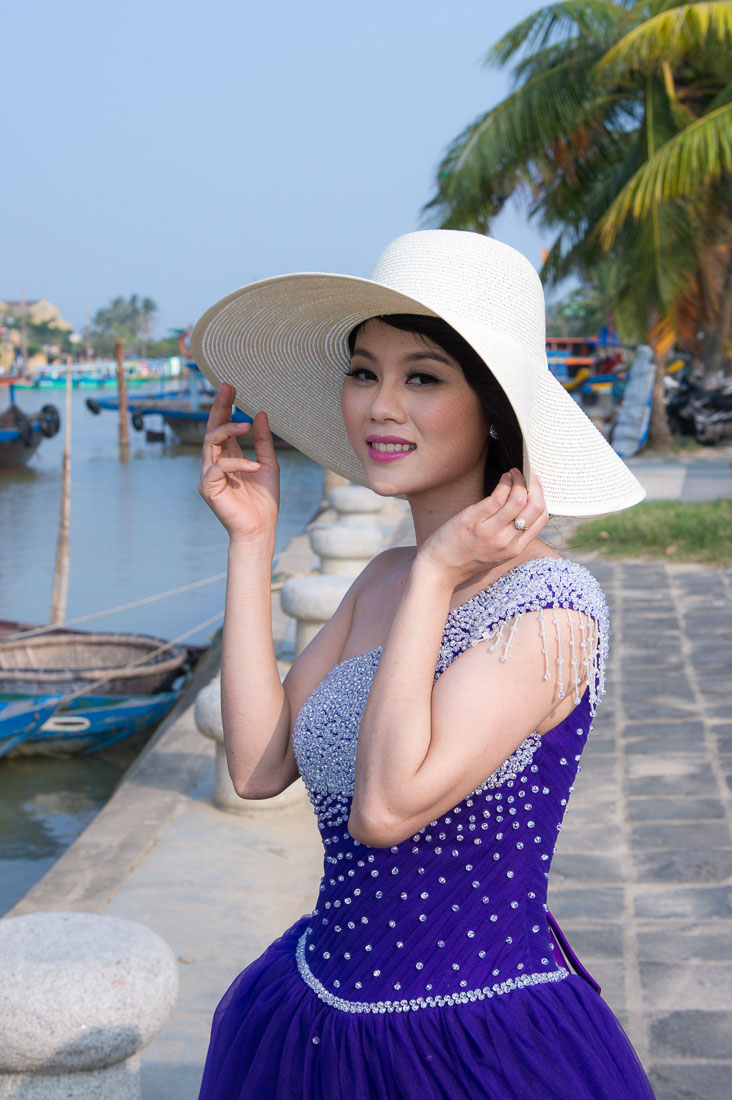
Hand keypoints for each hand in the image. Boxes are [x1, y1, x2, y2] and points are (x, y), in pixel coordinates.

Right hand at [198, 383, 279, 547]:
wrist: (260, 529)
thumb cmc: (263, 501)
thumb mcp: (269, 465)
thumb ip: (263, 441)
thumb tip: (261, 413)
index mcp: (228, 457)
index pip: (223, 427)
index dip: (225, 407)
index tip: (231, 387)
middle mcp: (215, 463)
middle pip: (212, 429)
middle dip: (219, 407)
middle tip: (228, 389)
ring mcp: (209, 475)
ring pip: (210, 442)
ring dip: (228, 430)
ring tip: (246, 425)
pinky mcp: (208, 487)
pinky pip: (219, 466)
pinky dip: (238, 463)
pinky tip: (255, 466)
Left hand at [418, 469, 548, 587]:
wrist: (438, 571)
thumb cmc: (464, 559)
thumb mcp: (495, 554)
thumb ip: (510, 536)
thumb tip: (521, 508)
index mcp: (515, 550)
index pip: (542, 519)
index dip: (542, 497)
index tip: (536, 485)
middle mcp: (507, 541)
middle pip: (535, 507)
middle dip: (535, 485)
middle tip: (529, 473)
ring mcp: (491, 531)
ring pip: (519, 499)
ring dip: (519, 480)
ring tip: (513, 473)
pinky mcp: (474, 521)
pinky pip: (497, 497)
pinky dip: (504, 483)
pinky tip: (503, 478)